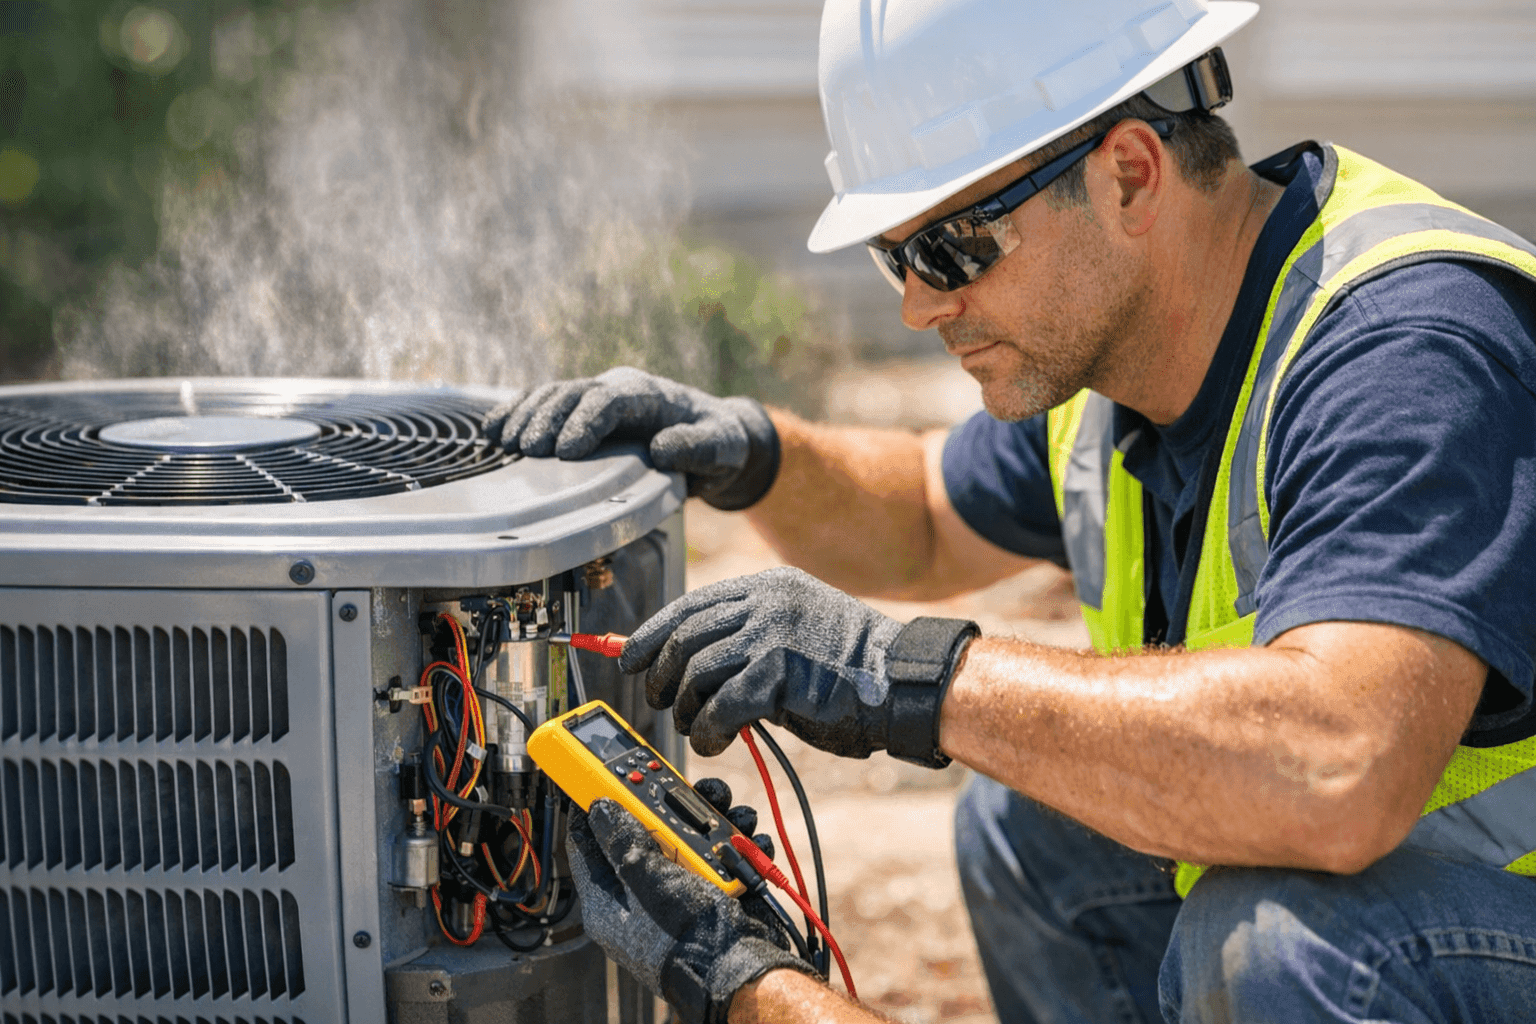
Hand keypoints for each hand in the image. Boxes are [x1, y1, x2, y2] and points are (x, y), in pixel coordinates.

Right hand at [484, 367, 779, 509]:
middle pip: (573, 395)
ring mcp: (595, 397)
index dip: (586, 422)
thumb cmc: (719, 442)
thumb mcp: (721, 448)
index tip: (567, 451)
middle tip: (526, 451)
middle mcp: (617, 389)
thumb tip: (662, 448)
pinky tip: (492, 431)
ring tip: (502, 442)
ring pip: (552, 396)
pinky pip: (543, 405)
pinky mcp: (581, 413)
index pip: (611, 400)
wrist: (714, 436)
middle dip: (547, 419)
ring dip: (524, 415)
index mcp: (649, 395)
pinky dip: (517, 414)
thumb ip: (697, 447)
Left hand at [565, 798, 811, 1023]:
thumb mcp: (646, 880)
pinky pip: (722, 857)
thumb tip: (600, 808)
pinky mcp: (712, 894)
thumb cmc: (687, 941)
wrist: (741, 971)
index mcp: (611, 900)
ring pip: (689, 838)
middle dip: (667, 805)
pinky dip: (738, 845)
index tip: (598, 774)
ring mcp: (679, 893)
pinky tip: (750, 839)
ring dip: (713, 821)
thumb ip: (622, 840)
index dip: (593, 807)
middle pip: (645, 832)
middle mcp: (642, 895)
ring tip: (730, 812)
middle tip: (680, 785)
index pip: (588, 844)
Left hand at [619, 567, 905, 757]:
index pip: (692, 604)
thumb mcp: (795, 635)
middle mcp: (766, 602)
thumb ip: (749, 641)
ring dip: (684, 707)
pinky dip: (707, 729)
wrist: (905, 684)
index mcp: (769, 587)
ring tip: (693, 727)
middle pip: (685, 636)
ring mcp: (772, 633)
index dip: (653, 633)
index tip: (628, 657)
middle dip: (660, 674)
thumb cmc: (853, 671)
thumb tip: (687, 666)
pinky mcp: (779, 672)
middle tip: (659, 702)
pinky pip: (719, 705)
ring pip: (695, 671)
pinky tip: (714, 741)